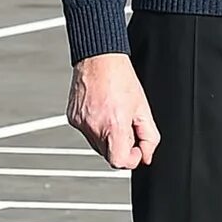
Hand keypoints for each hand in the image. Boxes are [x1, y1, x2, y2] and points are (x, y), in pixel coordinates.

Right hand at [68, 54, 160, 169]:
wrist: (99, 59)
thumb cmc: (120, 77)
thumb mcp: (143, 108)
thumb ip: (149, 136)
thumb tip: (147, 156)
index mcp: (113, 125)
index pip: (118, 162)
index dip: (131, 159)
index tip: (136, 149)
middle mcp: (94, 127)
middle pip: (108, 154)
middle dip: (120, 145)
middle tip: (126, 125)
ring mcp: (81, 124)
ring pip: (97, 145)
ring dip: (107, 136)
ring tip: (113, 114)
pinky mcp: (73, 119)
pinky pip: (86, 132)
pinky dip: (96, 127)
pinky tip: (102, 110)